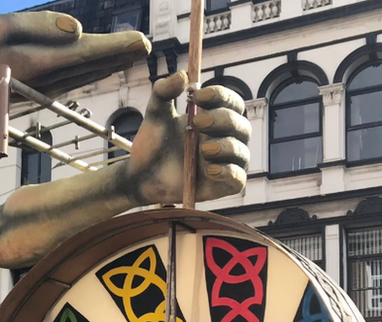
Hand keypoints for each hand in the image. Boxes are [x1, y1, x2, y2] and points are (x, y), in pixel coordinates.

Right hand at [0, 11, 150, 96]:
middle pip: (89, 66)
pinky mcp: (30, 86)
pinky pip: (67, 77)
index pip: (86, 53)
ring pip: (80, 73)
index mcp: (37, 62)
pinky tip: (96, 65)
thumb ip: (38, 25)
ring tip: (129, 53)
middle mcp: (43, 78)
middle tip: (146, 46)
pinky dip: (86, 70)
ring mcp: (37, 85)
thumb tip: (77, 29)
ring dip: (106, 64)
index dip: (116, 47)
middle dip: (118, 56)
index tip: (142, 43)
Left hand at [125, 71, 249, 205]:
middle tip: (197, 122)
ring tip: (203, 148)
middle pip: (240, 124)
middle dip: (222, 120)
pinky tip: (209, 169)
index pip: (231, 102)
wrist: (140, 175)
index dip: (220, 95)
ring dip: (226, 147)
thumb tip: (183, 75)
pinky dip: (227, 172)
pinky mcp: (223, 185)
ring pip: (241, 151)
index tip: (197, 95)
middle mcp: (226, 138)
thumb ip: (164, 91)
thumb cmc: (153, 143)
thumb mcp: (155, 114)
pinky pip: (238, 179)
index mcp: (215, 117)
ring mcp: (227, 163)